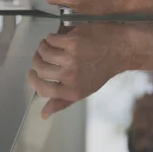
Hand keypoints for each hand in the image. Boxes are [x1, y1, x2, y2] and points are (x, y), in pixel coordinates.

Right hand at [27, 21, 152, 119]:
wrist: (120, 50)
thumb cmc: (101, 70)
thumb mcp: (82, 91)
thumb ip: (62, 102)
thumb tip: (44, 114)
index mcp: (72, 91)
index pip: (42, 89)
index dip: (33, 80)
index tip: (32, 73)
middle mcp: (71, 76)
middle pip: (40, 68)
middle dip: (36, 60)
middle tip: (40, 56)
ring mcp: (72, 58)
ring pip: (43, 52)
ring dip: (42, 47)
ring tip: (48, 45)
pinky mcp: (73, 42)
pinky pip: (50, 39)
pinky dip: (51, 37)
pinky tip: (58, 38)